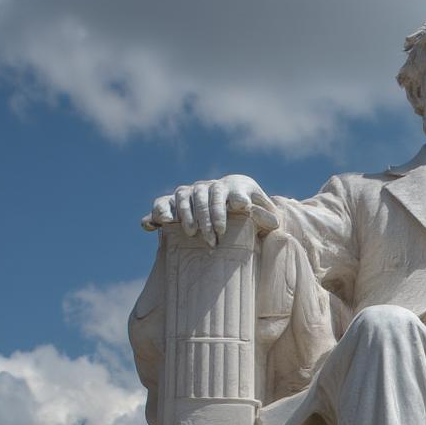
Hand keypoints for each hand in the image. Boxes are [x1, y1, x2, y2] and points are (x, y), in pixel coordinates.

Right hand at [141, 174, 278, 245]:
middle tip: (214, 238)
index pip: (231, 191)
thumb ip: (267, 217)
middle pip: (204, 196)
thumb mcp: (262, 213)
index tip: (238, 210)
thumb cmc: (251, 211)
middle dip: (208, 217)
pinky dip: (156, 212)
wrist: (233, 206)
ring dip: (185, 214)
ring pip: (182, 197)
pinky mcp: (173, 202)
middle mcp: (209, 186)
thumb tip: (274, 223)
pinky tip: (151, 226)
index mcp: (233, 186)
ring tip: (191, 233)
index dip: (233, 201)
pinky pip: (161, 203)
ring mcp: (189, 193)